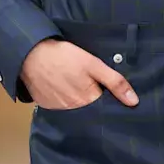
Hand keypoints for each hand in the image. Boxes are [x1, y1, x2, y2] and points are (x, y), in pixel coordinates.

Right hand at [22, 38, 138, 109]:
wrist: (29, 53)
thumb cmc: (63, 56)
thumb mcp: (93, 64)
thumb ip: (114, 82)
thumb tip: (134, 102)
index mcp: (87, 100)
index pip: (104, 104)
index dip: (105, 94)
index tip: (103, 86)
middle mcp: (73, 110)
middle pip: (89, 107)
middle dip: (90, 96)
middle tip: (84, 80)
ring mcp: (57, 109)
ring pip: (74, 106)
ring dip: (75, 97)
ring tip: (71, 80)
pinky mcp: (45, 105)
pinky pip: (58, 105)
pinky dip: (61, 97)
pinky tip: (59, 84)